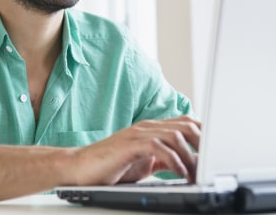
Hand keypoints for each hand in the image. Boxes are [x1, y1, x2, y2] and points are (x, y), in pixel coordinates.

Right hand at [71, 115, 200, 185]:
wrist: (81, 168)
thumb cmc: (111, 166)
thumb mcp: (145, 163)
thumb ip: (165, 158)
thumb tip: (189, 162)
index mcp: (152, 129)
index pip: (186, 122)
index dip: (205, 134)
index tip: (217, 152)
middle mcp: (147, 127)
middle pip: (186, 124)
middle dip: (204, 144)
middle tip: (210, 165)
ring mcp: (138, 134)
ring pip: (176, 135)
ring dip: (192, 156)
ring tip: (197, 174)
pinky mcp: (130, 144)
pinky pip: (160, 147)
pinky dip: (175, 161)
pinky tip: (180, 173)